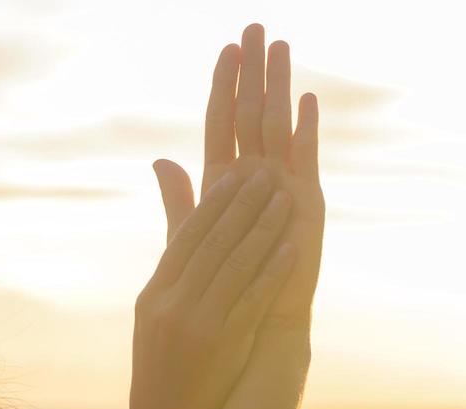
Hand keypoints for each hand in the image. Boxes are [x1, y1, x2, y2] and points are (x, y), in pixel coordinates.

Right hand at [131, 161, 299, 408]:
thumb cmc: (164, 362)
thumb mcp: (156, 312)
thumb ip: (169, 261)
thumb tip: (163, 206)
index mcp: (153, 296)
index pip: (185, 238)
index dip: (213, 205)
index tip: (237, 175)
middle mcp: (173, 307)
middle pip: (212, 245)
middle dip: (243, 207)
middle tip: (269, 175)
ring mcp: (198, 327)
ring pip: (235, 267)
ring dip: (263, 230)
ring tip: (285, 202)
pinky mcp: (225, 346)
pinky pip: (252, 300)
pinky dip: (272, 272)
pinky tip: (290, 249)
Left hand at [152, 23, 323, 333]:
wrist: (257, 323)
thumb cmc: (222, 287)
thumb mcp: (193, 237)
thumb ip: (180, 197)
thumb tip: (159, 160)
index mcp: (226, 180)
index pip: (223, 121)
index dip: (224, 85)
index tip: (226, 48)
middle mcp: (258, 175)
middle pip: (253, 111)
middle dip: (254, 69)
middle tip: (256, 26)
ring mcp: (284, 183)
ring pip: (279, 123)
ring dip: (279, 85)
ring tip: (280, 45)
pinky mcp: (304, 202)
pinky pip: (306, 157)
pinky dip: (306, 128)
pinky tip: (306, 99)